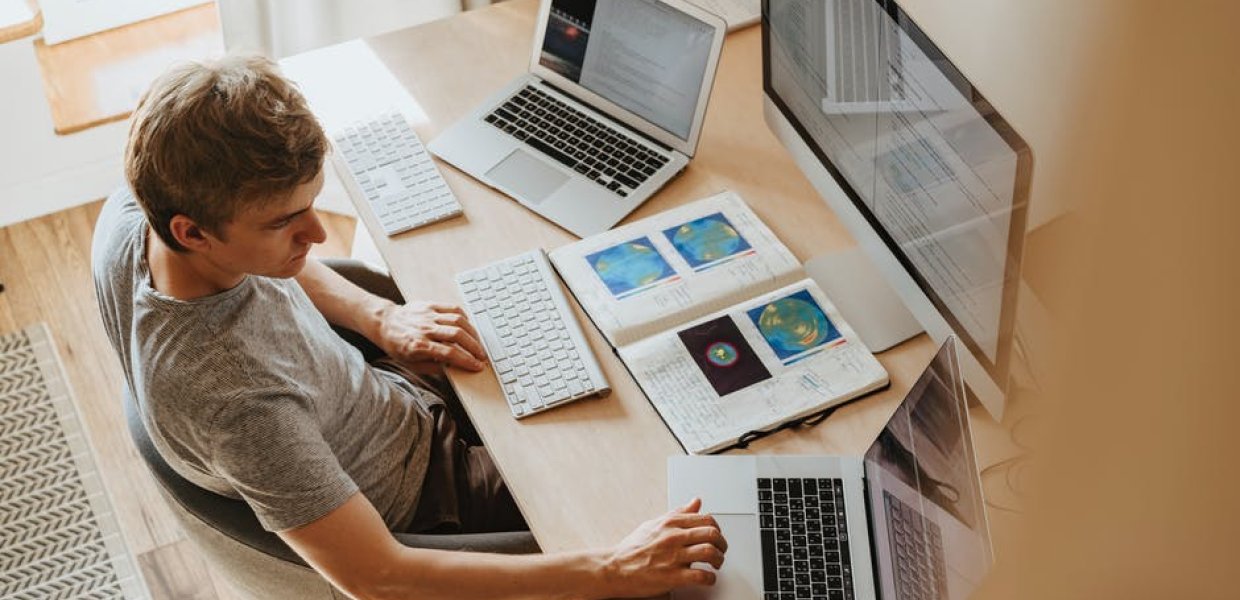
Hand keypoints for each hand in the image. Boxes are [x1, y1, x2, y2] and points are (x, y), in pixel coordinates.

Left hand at [375, 300, 487, 372]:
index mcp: (419, 345)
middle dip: (474, 347)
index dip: (467, 361)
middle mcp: (425, 329)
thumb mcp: (411, 363)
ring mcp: (428, 316)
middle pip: (457, 336)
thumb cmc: (397, 345)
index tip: (477, 366)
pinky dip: (465, 318)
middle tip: (482, 356)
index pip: (450, 353)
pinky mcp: (430, 305)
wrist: (384, 323)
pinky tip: (469, 328)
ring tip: (478, 344)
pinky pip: (453, 309)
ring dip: (473, 334)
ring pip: (458, 321)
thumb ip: (433, 367)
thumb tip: (453, 367)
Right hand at [602, 498, 727, 597]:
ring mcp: (673, 557)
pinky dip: (710, 578)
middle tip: (721, 550)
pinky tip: (708, 578)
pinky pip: (701, 576)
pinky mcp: (672, 576)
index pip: (705, 519)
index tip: (716, 535)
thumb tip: (695, 502)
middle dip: (722, 543)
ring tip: (716, 564)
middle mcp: (673, 537)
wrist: (614, 569)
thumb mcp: (654, 524)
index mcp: (670, 523)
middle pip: (712, 533)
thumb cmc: (631, 549)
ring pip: (709, 552)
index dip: (716, 528)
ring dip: (719, 559)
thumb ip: (678, 513)